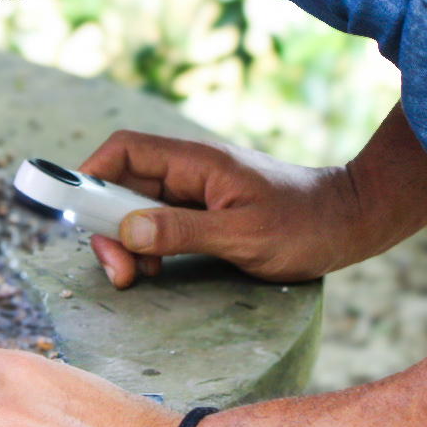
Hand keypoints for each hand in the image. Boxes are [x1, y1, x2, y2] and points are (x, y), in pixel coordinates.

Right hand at [80, 131, 373, 287]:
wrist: (351, 222)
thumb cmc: (306, 224)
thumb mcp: (243, 235)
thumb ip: (182, 231)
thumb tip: (126, 230)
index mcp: (195, 162)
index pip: (123, 151)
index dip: (89, 175)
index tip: (74, 213)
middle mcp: (189, 171)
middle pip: (121, 184)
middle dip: (106, 225)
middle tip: (117, 269)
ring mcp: (197, 192)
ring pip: (136, 207)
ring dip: (125, 240)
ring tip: (135, 276)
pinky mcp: (206, 213)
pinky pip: (158, 223)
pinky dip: (147, 247)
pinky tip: (155, 272)